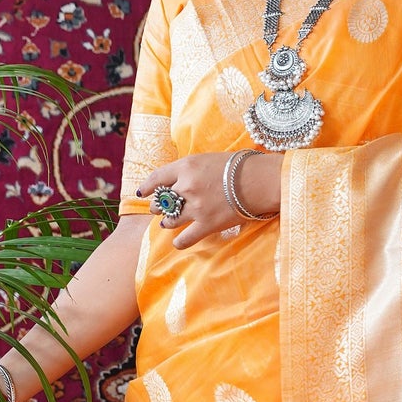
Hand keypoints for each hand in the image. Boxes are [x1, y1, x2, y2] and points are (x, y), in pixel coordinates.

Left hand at [136, 150, 281, 249]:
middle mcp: (186, 186)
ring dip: (167, 222)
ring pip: (170, 220)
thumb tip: (180, 179)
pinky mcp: (207, 225)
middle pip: (161, 200)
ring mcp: (195, 207)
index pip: (157, 178)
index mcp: (186, 166)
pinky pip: (185, 239)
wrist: (259, 181)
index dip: (147, 186)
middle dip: (158, 206)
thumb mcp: (209, 158)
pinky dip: (179, 242)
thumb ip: (191, 169)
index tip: (143, 192)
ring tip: (167, 223)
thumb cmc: (239, 166)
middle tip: (158, 209)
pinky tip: (177, 243)